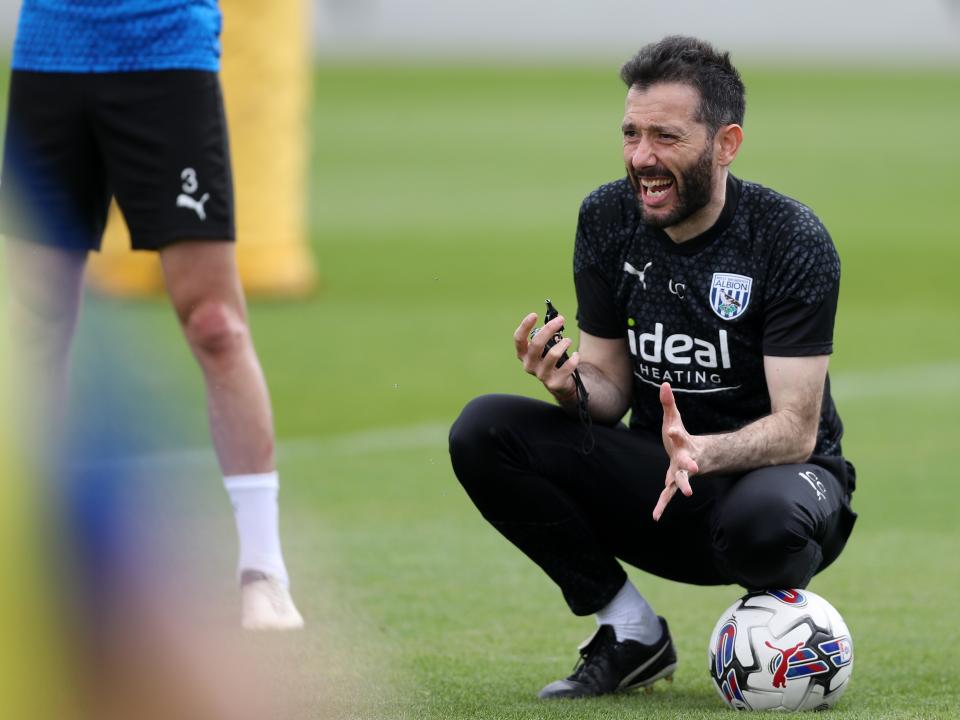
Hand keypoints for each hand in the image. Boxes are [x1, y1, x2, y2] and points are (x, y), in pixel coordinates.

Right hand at [514, 312, 579, 400]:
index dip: (525, 326)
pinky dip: (573, 359)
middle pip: (536, 344)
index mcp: (523, 355)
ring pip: (553, 354)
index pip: (519, 339)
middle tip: (561, 319)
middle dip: (549, 329)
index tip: (534, 314)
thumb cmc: (550, 359)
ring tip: (568, 340)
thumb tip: (556, 320)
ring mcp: (541, 375)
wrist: (560, 383)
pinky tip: (576, 355)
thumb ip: (545, 337)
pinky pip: (566, 367)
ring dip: (563, 344)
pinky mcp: (554, 383)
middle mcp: (529, 365)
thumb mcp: (544, 348)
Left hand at [653, 382, 699, 520]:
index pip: (679, 436)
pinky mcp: (673, 481)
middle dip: (690, 467)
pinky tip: (655, 517)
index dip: (675, 433)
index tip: (672, 430)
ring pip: (681, 481)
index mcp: (682, 443)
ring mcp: (680, 472)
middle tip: (693, 470)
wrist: (693, 455)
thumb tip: (664, 383)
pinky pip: (667, 495)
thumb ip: (668, 403)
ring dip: (682, 487)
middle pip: (687, 463)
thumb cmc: (680, 436)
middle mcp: (684, 459)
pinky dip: (662, 505)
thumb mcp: (674, 419)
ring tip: (687, 494)